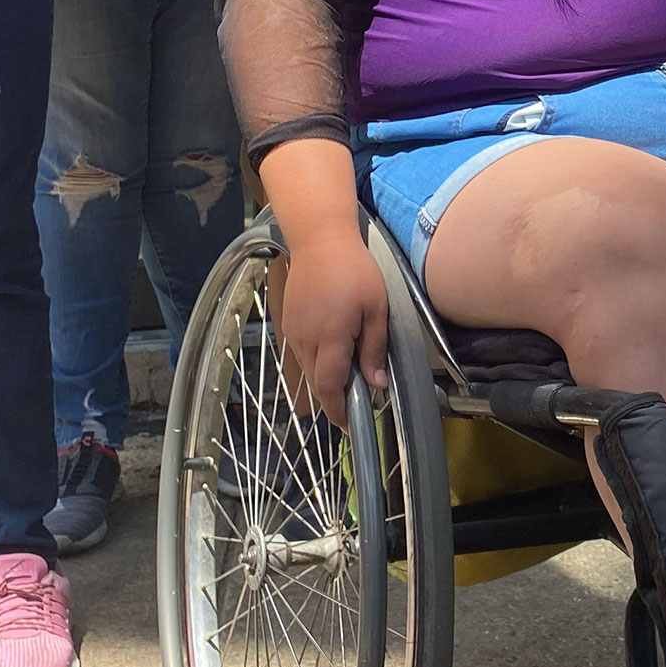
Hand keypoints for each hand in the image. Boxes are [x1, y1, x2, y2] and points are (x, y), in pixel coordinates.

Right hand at [277, 233, 390, 419]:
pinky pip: (300, 354)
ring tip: (346, 378)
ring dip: (324, 381)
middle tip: (355, 403)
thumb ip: (374, 348)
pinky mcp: (287, 324)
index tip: (349, 426)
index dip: (338, 411)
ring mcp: (293, 332)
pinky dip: (315, 363)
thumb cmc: (354, 270)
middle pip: (316, 384)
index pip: (330, 387)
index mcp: (330, 338)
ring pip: (307, 371)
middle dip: (333, 399)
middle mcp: (306, 340)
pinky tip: (331, 354)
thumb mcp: (376, 308)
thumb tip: (377, 384)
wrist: (318, 240)